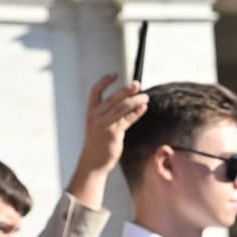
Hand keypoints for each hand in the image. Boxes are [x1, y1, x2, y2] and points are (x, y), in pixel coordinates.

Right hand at [68, 74, 149, 208]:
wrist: (93, 161)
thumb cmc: (99, 142)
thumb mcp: (103, 125)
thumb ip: (113, 114)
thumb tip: (132, 101)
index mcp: (91, 112)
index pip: (95, 91)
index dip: (104, 81)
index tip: (115, 75)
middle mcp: (95, 116)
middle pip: (113, 98)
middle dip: (126, 90)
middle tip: (137, 84)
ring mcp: (103, 124)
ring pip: (122, 108)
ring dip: (135, 101)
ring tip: (146, 97)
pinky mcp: (112, 133)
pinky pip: (127, 119)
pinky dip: (136, 113)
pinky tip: (144, 108)